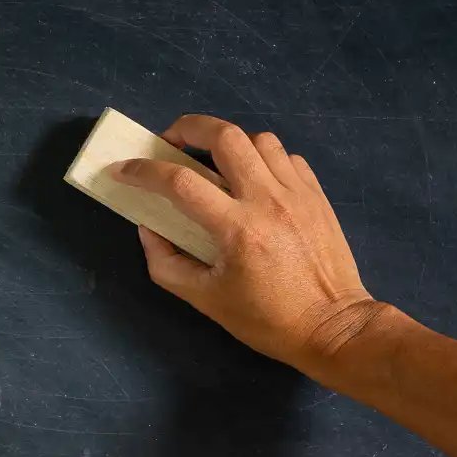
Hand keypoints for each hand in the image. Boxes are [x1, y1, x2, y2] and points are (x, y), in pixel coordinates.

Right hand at [110, 114, 390, 376]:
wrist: (333, 328)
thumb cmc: (266, 320)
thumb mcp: (206, 301)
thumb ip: (167, 264)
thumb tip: (148, 228)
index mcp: (236, 229)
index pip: (179, 183)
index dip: (143, 172)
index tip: (123, 170)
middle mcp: (267, 199)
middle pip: (225, 136)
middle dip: (189, 128)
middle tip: (172, 141)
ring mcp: (297, 192)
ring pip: (258, 140)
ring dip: (229, 143)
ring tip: (217, 163)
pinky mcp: (317, 194)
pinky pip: (286, 157)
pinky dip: (263, 159)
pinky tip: (254, 181)